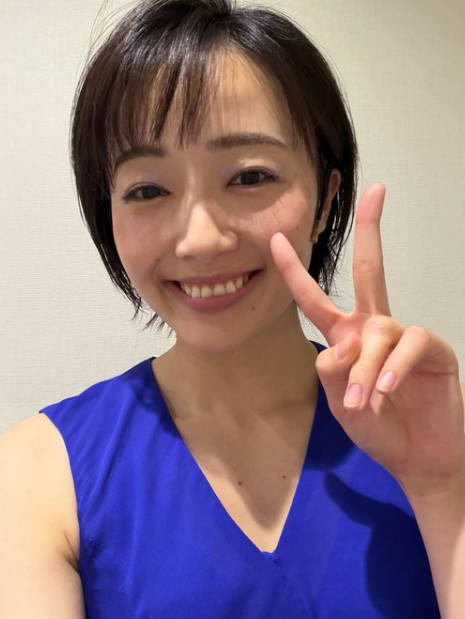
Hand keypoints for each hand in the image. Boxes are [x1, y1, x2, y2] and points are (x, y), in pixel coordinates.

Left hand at [270, 183, 464, 499]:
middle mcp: (374, 326)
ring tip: (364, 402)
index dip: (294, 271)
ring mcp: (405, 334)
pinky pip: (407, 346)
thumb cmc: (377, 425)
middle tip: (378, 189)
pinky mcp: (432, 348)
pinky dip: (392, 369)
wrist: (417, 456)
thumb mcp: (342, 404)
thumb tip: (339, 347)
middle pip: (370, 269)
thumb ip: (334, 375)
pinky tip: (387, 389)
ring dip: (366, 370)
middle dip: (372, 229)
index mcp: (345, 335)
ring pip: (378, 331)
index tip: (275, 240)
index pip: (313, 298)